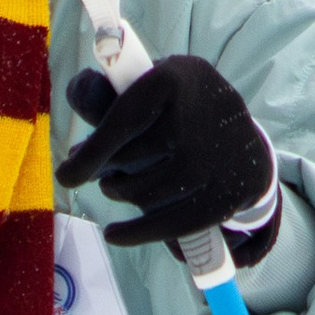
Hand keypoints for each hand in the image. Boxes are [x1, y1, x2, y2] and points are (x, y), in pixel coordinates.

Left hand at [57, 55, 279, 255]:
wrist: (248, 144)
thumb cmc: (185, 108)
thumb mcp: (156, 82)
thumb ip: (114, 89)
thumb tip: (77, 93)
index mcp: (171, 81)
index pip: (121, 123)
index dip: (90, 155)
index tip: (66, 176)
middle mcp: (193, 120)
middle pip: (126, 161)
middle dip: (104, 171)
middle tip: (102, 173)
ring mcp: (208, 162)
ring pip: (140, 193)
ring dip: (119, 194)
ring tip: (117, 186)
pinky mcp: (219, 198)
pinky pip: (165, 225)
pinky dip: (133, 233)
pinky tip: (114, 234)